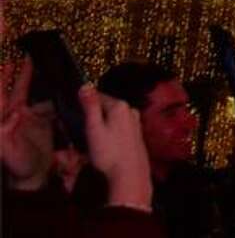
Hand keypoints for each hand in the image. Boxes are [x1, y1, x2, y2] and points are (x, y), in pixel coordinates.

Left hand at [1, 62, 54, 190]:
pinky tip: (62, 92)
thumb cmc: (15, 164)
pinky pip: (50, 107)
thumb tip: (15, 113)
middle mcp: (16, 115)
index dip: (2, 80)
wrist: (33, 177)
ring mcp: (31, 118)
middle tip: (25, 57)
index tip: (6, 65)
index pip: (1, 95)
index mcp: (5, 118)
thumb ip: (5, 131)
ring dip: (39, 83)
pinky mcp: (44, 123)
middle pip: (18, 90)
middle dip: (21, 74)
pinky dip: (56, 99)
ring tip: (47, 69)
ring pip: (36, 95)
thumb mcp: (6, 149)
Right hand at [79, 86, 151, 211]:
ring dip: (101, 123)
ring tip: (91, 138)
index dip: (84, 103)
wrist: (130, 173)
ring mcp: (136, 121)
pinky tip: (105, 143)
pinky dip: (110, 130)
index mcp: (120, 105)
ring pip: (112, 116)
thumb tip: (85, 85)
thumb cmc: (108, 151)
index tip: (73, 113)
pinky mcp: (137, 133)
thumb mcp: (94, 128)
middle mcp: (131, 109)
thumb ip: (90, 106)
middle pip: (106, 106)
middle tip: (81, 129)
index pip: (97, 96)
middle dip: (93, 114)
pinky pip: (119, 125)